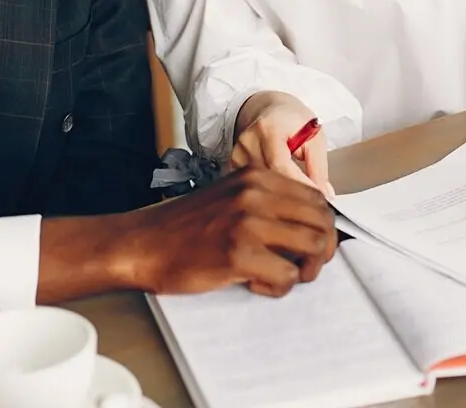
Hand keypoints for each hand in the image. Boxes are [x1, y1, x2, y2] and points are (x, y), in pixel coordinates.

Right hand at [123, 166, 337, 296]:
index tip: (312, 246)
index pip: (317, 199)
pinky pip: (288, 276)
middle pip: (322, 222)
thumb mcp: (229, 196)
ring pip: (314, 248)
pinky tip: (255, 284)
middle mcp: (256, 194)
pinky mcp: (239, 254)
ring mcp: (248, 223)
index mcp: (256, 177)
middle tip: (304, 267)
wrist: (143, 244)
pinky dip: (278, 288)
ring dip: (306, 270)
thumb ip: (266, 201)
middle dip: (322, 251)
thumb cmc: (185, 227)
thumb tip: (309, 223)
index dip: (323, 227)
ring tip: (283, 276)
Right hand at [232, 91, 332, 195]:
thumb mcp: (314, 138)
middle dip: (292, 194)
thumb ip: (319, 168)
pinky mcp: (233, 163)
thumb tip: (324, 195)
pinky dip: (266, 192)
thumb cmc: (294, 122)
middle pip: (268, 178)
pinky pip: (250, 186)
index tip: (318, 199)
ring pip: (259, 186)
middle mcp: (248, 140)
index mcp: (269, 128)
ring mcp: (238, 152)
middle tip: (311, 203)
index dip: (300, 185)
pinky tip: (278, 191)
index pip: (281, 165)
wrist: (273, 111)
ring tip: (296, 196)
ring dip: (279, 195)